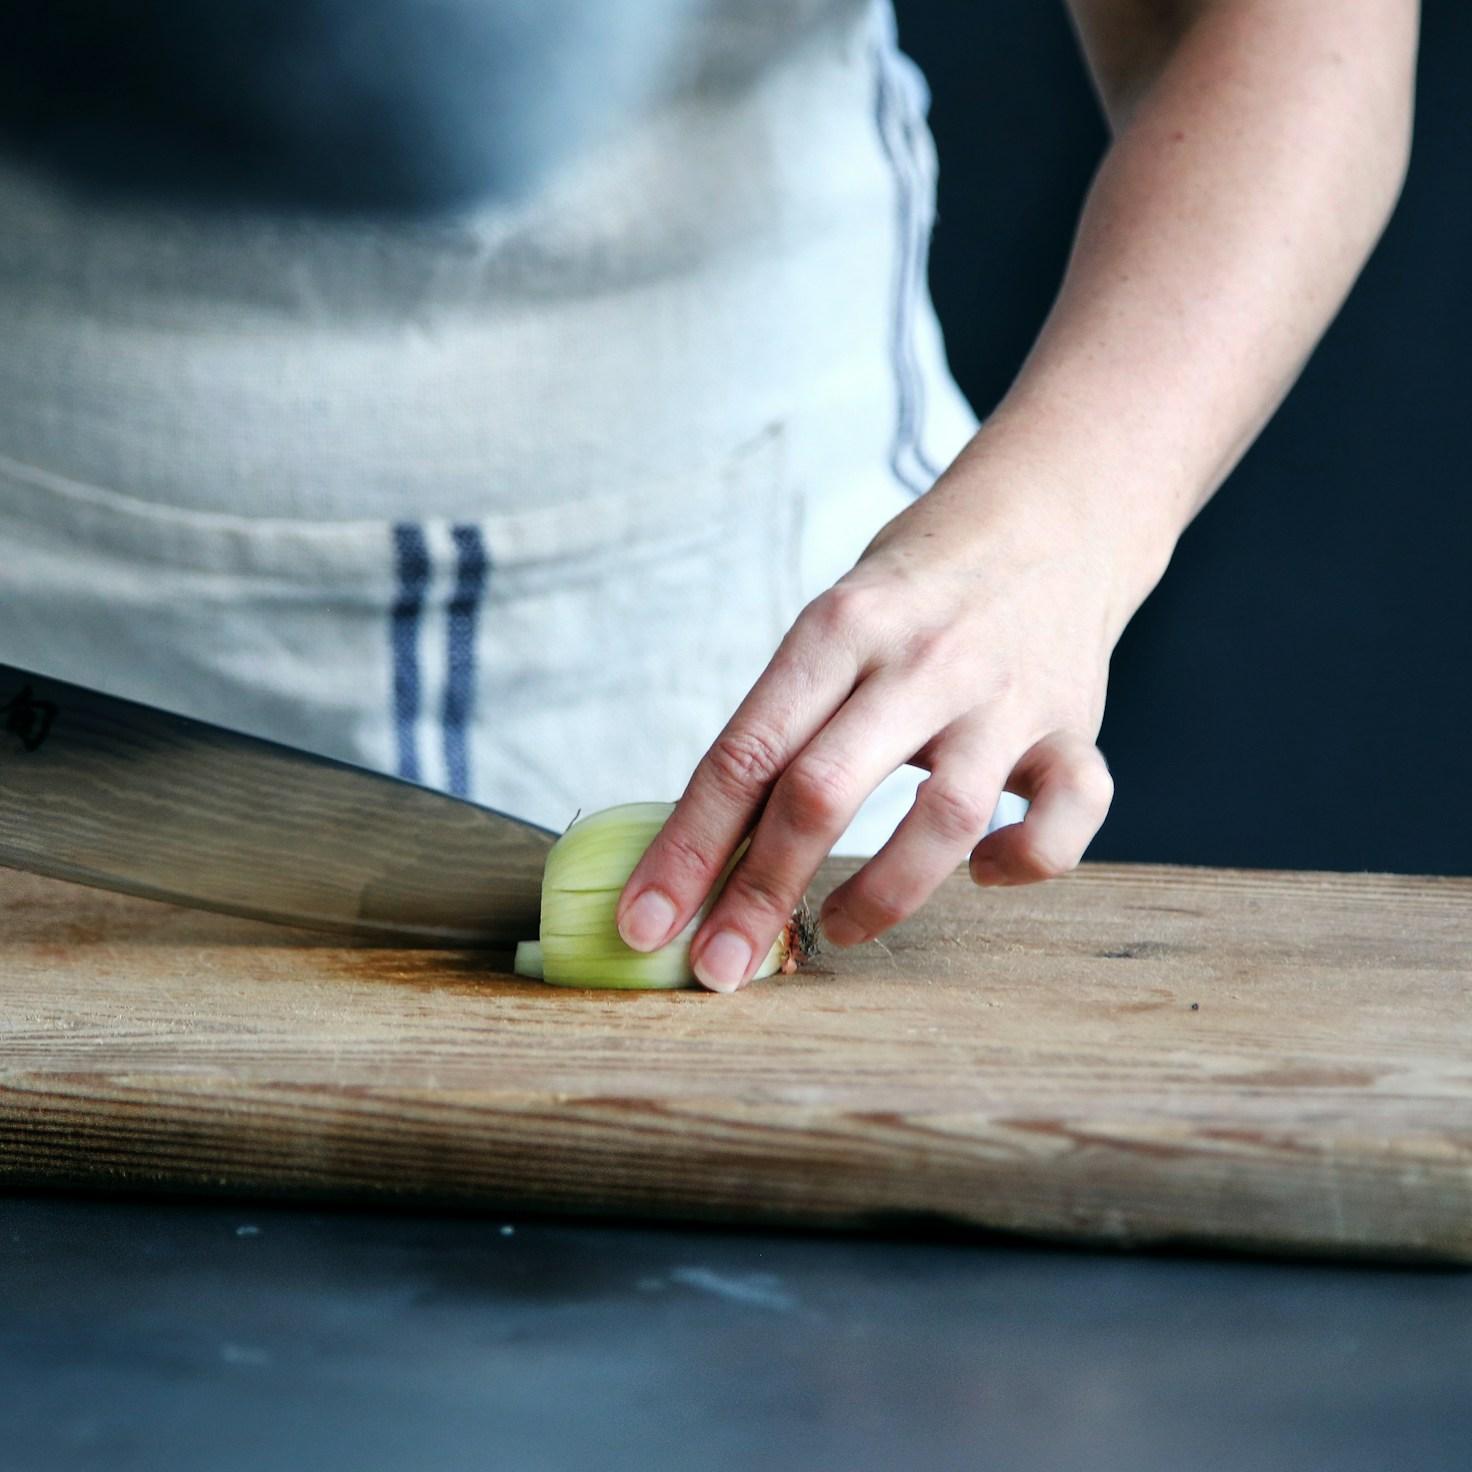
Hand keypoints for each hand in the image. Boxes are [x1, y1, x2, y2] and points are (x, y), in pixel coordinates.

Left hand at [615, 450, 1161, 991]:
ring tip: (837, 930)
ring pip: (941, 820)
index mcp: (839, 626)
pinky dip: (1027, 861)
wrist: (1051, 513)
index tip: (646, 921)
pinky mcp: (1074, 725)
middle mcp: (920, 659)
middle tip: (719, 968)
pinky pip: (1070, 814)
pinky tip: (985, 871)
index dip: (688, 847)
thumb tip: (706, 847)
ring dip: (879, 896)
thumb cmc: (914, 588)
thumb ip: (787, 719)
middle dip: (758, 895)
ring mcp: (1003, 695)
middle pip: (821, 791)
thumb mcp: (835, 621)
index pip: (744, 752)